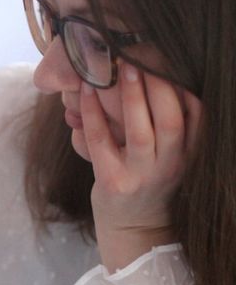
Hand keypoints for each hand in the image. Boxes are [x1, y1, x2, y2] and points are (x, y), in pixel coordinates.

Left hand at [79, 65, 201, 270]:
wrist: (133, 228)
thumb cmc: (149, 180)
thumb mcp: (169, 154)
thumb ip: (167, 124)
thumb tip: (147, 74)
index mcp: (190, 152)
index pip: (198, 114)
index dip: (185, 85)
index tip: (169, 58)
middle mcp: (171, 164)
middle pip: (171, 119)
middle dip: (160, 85)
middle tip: (143, 56)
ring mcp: (143, 175)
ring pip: (140, 131)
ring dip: (131, 98)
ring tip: (122, 67)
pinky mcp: (113, 183)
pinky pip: (102, 143)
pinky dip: (93, 116)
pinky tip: (85, 95)